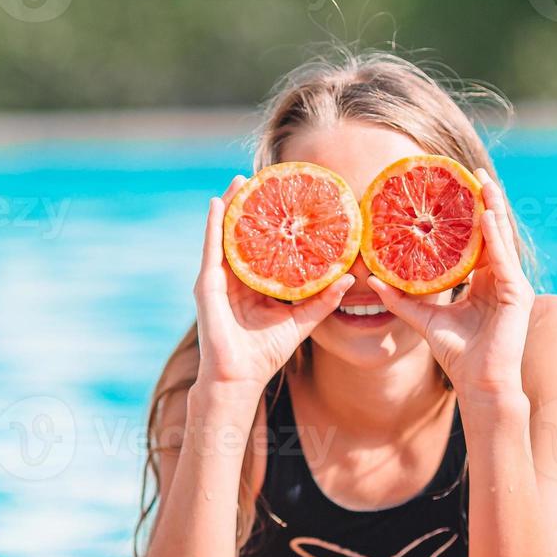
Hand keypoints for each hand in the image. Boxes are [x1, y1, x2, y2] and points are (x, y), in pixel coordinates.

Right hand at [193, 175, 355, 396]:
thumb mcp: (301, 320)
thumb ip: (323, 299)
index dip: (272, 222)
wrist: (240, 377)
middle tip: (261, 179)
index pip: (263, 245)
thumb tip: (350, 277)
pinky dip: (213, 224)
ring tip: (239, 181)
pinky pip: (211, 247)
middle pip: (243, 234)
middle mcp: (235, 277)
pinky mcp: (207, 283)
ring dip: (230, 206)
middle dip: (250, 207)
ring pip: (225, 234)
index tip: (284, 198)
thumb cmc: (266, 353)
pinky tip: (216, 203)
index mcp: (255, 284)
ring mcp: (218, 278)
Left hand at [367, 169, 533, 411]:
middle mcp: (500, 278)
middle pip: (492, 232)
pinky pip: (503, 259)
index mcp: (483, 281)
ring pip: (501, 239)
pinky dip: (494, 237)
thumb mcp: (424, 319)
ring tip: (483, 183)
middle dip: (485, 201)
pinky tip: (486, 216)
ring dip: (493, 208)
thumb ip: (401, 298)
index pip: (477, 240)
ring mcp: (511, 284)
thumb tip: (371, 279)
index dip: (469, 214)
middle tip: (472, 173)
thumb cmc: (457, 354)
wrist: (479, 384)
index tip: (457, 189)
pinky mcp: (517, 294)